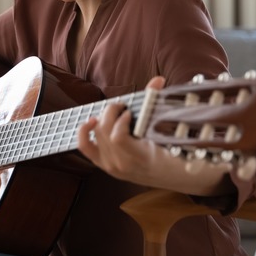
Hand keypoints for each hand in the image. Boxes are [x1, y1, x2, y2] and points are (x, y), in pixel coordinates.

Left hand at [77, 76, 239, 195]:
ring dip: (104, 118)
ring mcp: (110, 166)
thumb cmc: (171, 150)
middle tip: (124, 107)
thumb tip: (157, 80)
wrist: (168, 175)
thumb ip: (159, 104)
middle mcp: (121, 165)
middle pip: (105, 131)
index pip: (118, 137)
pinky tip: (92, 121)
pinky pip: (85, 147)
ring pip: (96, 135)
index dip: (121, 120)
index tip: (131, 112)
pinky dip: (84, 132)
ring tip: (116, 112)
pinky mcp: (103, 164)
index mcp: (139, 159)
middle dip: (113, 113)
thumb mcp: (168, 132)